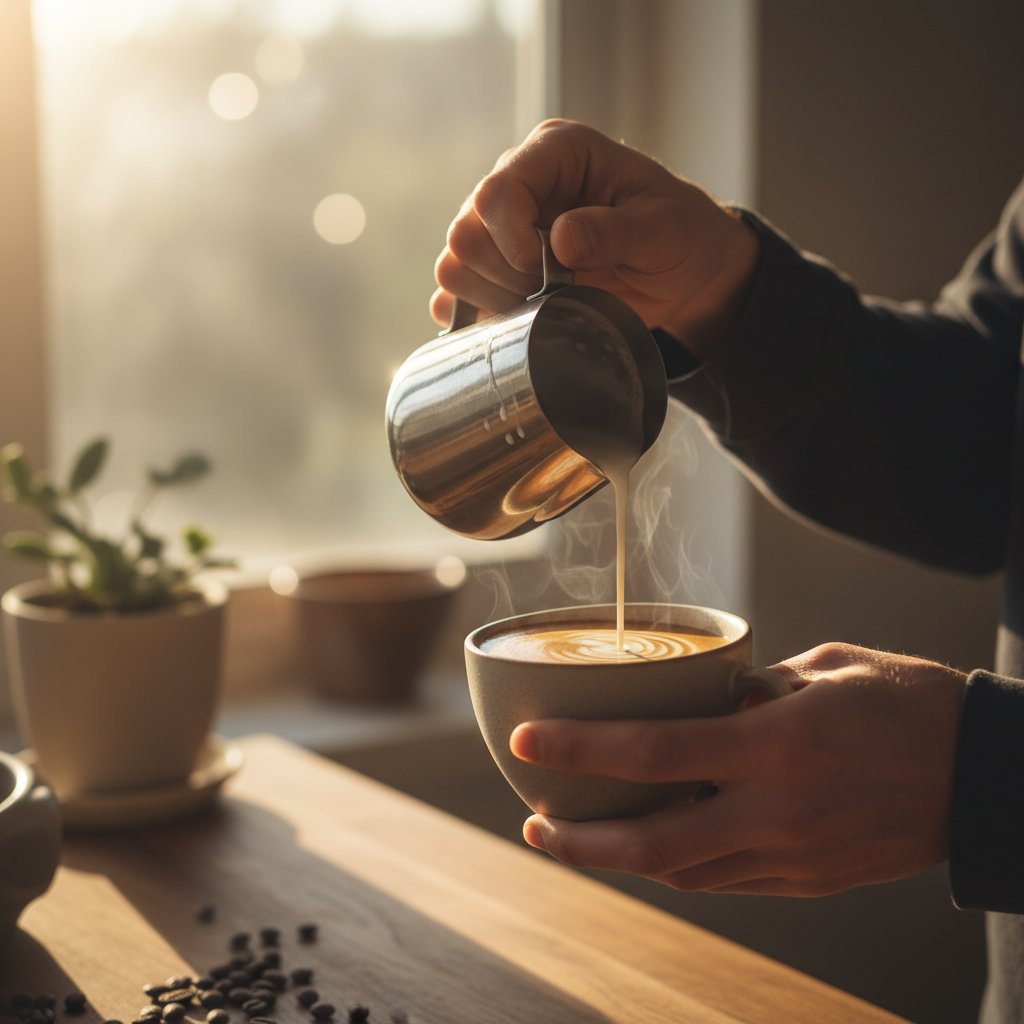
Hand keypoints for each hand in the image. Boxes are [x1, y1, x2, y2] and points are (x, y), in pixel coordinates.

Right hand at [431, 119, 757, 359]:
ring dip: (493, 298)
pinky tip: (516, 320)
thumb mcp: (665, 230)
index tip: (545, 270)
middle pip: (465, 233)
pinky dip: (477, 316)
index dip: (511, 238)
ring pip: (455, 267)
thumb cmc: (680, 236)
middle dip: (505, 274)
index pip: (497, 190)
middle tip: (552, 291)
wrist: (684, 273)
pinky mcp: (497, 271)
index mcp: (556, 154)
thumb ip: (616, 232)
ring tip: (542, 304)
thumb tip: (560, 240)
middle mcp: (519, 184)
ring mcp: (501, 229)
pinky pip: (456, 295)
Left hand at [509, 642, 966, 896]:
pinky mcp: (805, 881)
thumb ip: (757, 687)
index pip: (653, 752)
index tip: (526, 740)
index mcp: (776, 745)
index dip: (580, 748)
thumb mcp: (828, 668)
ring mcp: (789, 856)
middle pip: (650, 842)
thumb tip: (710, 698)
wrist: (984, 779)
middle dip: (579, 841)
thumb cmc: (909, 706)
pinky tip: (647, 847)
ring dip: (617, 861)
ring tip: (572, 840)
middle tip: (534, 824)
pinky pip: (721, 882)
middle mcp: (774, 810)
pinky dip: (673, 867)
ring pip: (680, 873)